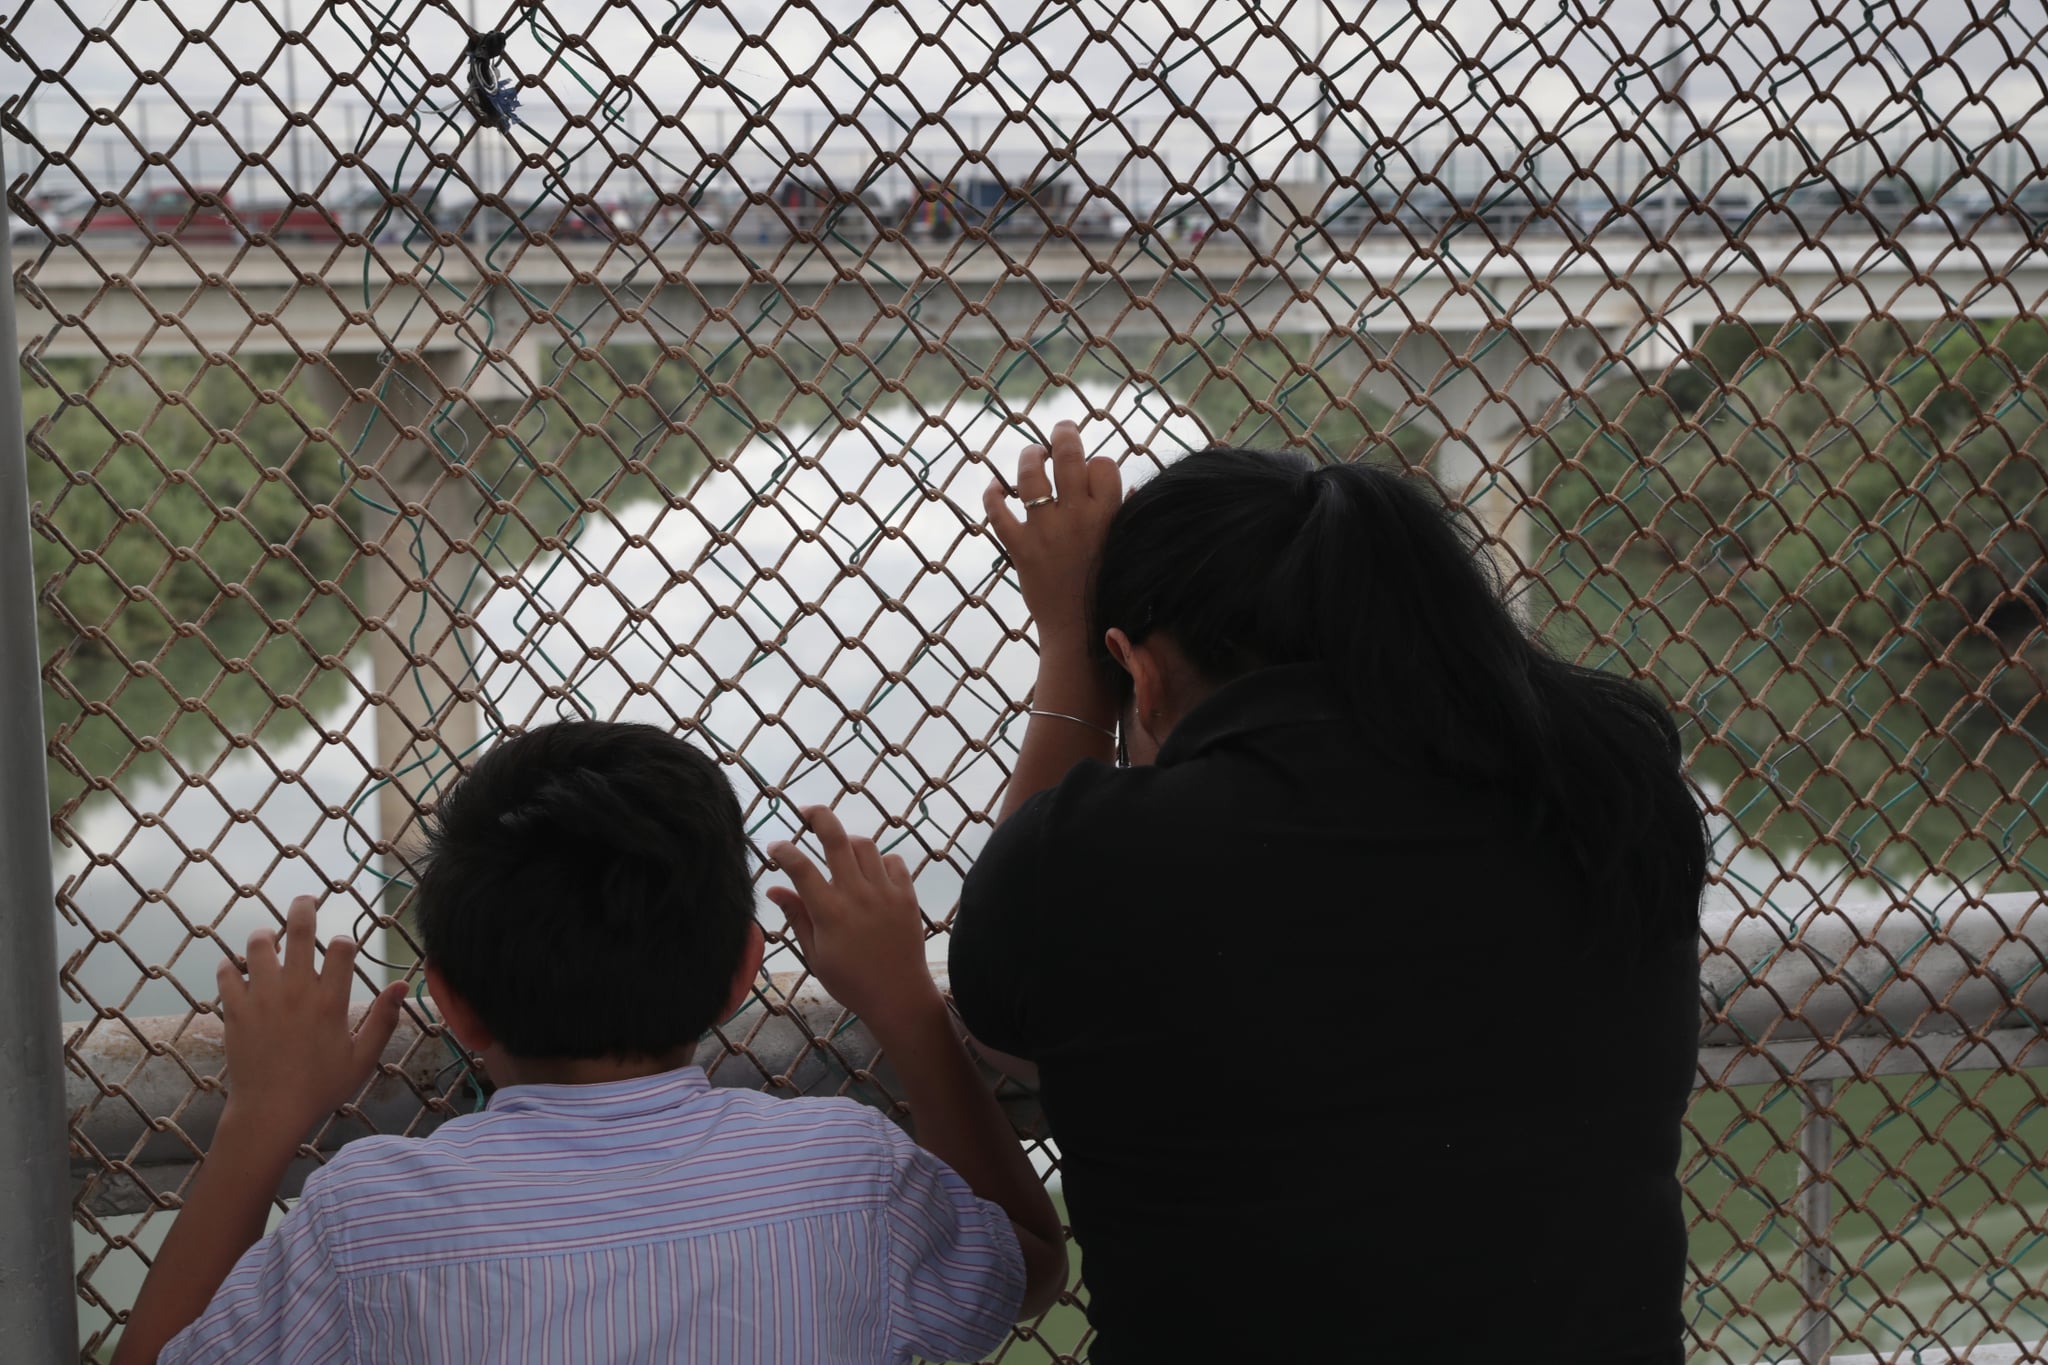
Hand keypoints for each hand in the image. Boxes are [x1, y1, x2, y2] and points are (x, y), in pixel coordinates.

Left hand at [215, 895, 407, 1137]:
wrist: (270, 1112)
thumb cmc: (321, 1087)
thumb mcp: (363, 1058)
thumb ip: (384, 1020)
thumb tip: (402, 986)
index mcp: (331, 1000)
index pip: (341, 948)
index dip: (344, 941)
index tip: (342, 948)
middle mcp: (297, 990)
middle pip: (301, 931)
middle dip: (304, 908)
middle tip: (304, 900)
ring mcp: (262, 997)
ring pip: (259, 944)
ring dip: (265, 936)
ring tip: (270, 938)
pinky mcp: (235, 1009)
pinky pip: (227, 973)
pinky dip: (231, 966)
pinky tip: (238, 970)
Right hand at [764, 806, 943, 1038]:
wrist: (899, 995)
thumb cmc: (851, 981)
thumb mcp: (815, 954)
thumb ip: (797, 916)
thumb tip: (774, 889)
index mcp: (830, 913)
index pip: (800, 867)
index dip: (783, 850)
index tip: (774, 846)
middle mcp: (857, 895)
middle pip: (836, 838)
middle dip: (818, 816)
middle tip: (805, 811)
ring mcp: (885, 892)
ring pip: (865, 845)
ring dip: (848, 841)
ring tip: (838, 852)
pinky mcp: (907, 895)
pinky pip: (893, 861)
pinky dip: (879, 860)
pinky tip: (870, 873)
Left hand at [982, 419, 1121, 635]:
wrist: (1081, 634)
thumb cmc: (1108, 591)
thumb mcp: (1125, 550)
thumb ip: (1125, 516)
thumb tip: (1130, 486)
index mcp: (1109, 516)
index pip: (1103, 464)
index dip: (1098, 462)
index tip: (1094, 471)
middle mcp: (1077, 517)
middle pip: (1069, 456)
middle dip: (1064, 433)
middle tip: (1062, 429)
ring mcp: (1046, 532)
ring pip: (1031, 475)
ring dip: (1030, 456)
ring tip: (1033, 454)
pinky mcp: (1020, 549)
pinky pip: (998, 513)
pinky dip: (992, 495)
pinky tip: (996, 486)